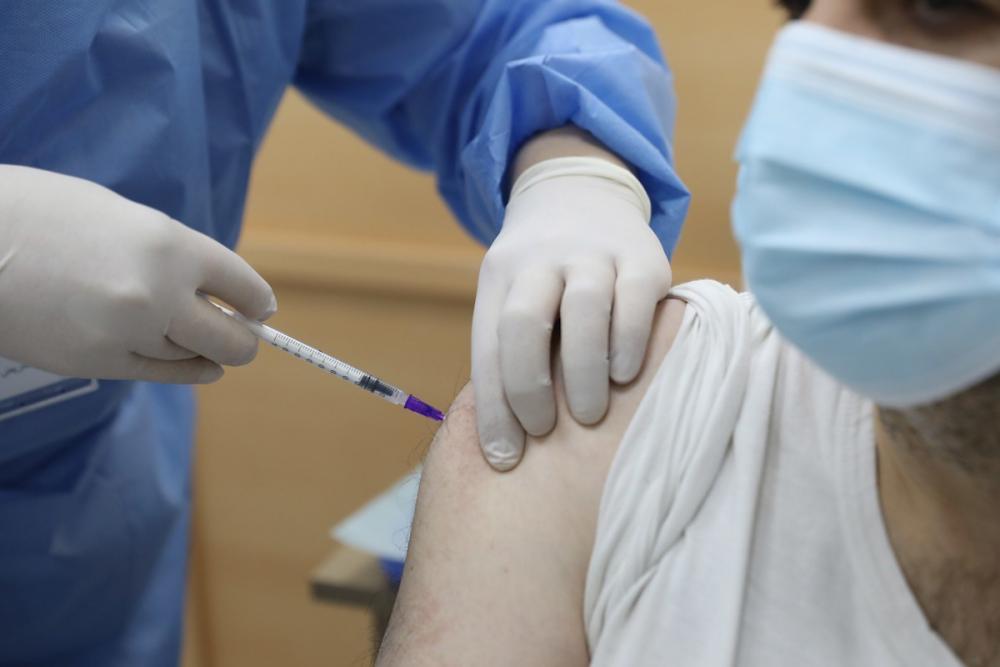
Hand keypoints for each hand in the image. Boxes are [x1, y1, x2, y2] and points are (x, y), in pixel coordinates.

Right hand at [0, 165, 274, 382]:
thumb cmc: (41, 214)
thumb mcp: (121, 216)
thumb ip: (170, 252)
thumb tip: (211, 285)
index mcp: (170, 245)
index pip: (243, 287)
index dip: (256, 302)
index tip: (260, 309)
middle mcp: (159, 295)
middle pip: (234, 339)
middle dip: (244, 338)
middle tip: (241, 333)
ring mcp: (129, 336)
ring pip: (197, 360)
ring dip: (208, 353)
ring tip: (210, 347)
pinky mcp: (99, 364)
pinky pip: (161, 375)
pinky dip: (185, 370)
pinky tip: (195, 365)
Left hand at [473, 157, 670, 470]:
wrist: (580, 193)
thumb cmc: (543, 276)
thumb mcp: (512, 298)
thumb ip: (509, 353)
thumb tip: (508, 441)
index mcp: (500, 278)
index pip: (488, 347)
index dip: (493, 408)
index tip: (503, 459)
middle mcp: (540, 261)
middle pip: (524, 323)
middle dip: (529, 387)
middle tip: (545, 431)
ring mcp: (593, 254)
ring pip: (583, 309)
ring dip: (582, 370)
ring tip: (589, 414)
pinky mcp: (642, 255)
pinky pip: (636, 298)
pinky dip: (628, 342)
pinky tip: (623, 374)